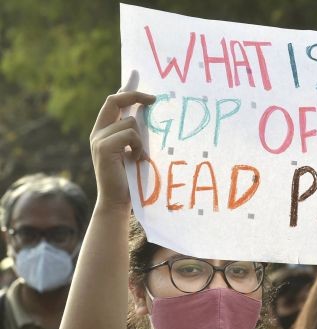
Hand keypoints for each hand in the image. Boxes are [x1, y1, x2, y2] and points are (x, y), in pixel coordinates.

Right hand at [90, 76, 154, 209]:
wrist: (117, 202)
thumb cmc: (131, 180)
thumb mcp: (134, 152)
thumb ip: (136, 135)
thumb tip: (150, 117)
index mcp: (104, 131)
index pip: (113, 102)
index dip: (125, 88)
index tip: (135, 75)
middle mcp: (98, 132)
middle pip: (114, 100)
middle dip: (134, 95)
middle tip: (155, 99)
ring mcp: (98, 138)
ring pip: (130, 122)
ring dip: (142, 139)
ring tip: (140, 157)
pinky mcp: (103, 147)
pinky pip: (130, 135)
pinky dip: (139, 147)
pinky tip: (136, 160)